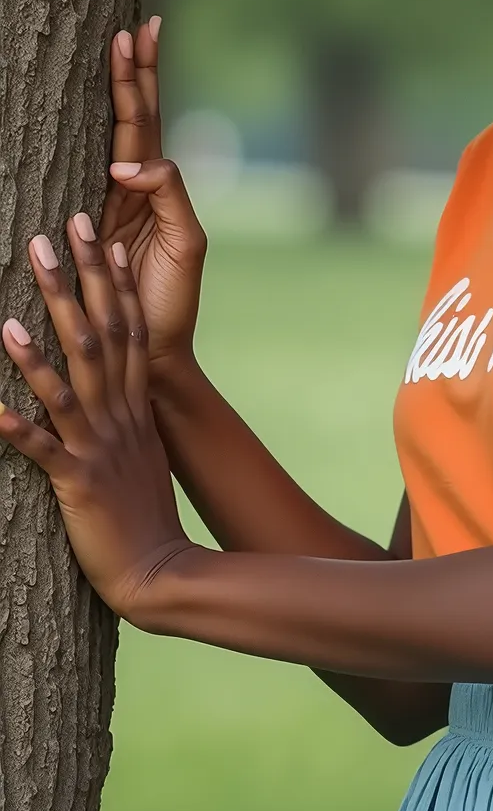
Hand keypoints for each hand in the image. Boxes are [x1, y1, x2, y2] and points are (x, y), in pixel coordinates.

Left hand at [0, 217, 192, 620]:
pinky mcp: (79, 483)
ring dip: (36, 354)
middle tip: (50, 240)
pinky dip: (17, 429)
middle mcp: (120, 418)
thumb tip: (115, 383)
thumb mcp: (141, 453)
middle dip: (73, 288)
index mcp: (135, 407)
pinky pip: (43, 451)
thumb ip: (126, 414)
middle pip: (98, 340)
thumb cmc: (145, 516)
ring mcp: (100, 448)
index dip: (113, 282)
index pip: (129, 330)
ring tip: (8, 318)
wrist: (160, 571)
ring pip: (68, 388)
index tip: (102, 239)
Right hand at [97, 18, 207, 376]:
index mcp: (155, 188)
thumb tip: (126, 162)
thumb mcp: (185, 242)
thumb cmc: (172, 300)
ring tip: (115, 46)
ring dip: (113, 92)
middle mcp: (129, 187)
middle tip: (131, 27)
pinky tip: (72, 107)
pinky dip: (80, 139)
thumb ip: (167, 193)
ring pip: (108, 136)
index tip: (145, 31)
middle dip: (131, 71)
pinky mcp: (83, 223)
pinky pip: (76, 169)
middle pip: (130, 117)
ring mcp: (104, 202)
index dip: (145, 78)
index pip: (148, 120)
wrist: (149, 349)